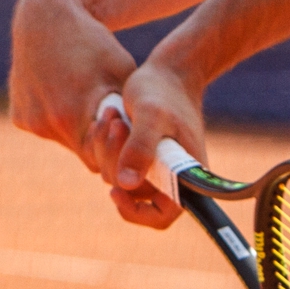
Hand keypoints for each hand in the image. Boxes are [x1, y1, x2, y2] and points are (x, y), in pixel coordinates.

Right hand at [8, 0, 136, 173]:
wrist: (45, 17)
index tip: (125, 129)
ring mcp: (30, 121)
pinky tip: (63, 95)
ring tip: (86, 101)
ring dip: (77, 130)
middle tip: (111, 119)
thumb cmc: (93, 43)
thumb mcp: (122, 73)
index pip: (103, 158)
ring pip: (64, 141)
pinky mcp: (17, 116)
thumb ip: (130, 112)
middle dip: (98, 142)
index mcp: (74, 114)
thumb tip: (143, 143)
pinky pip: (45, 128)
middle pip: (82, 153)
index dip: (116, 147)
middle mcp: (47, 123)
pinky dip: (56, 119)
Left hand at [102, 64, 210, 230]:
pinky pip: (111, 161)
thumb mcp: (151, 114)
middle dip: (115, 159)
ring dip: (107, 148)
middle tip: (117, 124)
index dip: (138, 213)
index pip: (163, 215)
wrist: (168, 73)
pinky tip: (109, 117)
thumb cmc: (164, 91)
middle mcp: (170, 177)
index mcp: (185, 176)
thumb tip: (125, 185)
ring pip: (116, 176)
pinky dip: (104, 143)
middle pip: (130, 192)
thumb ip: (140, 148)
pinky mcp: (137, 155)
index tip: (116, 192)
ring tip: (114, 115)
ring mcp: (152, 167)